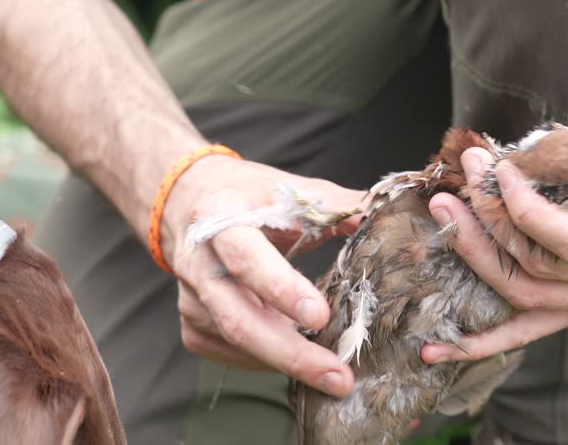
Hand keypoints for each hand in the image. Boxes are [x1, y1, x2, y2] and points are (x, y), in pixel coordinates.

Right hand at [162, 155, 364, 396]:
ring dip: (287, 361)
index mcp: (220, 222)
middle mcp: (198, 265)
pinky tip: (297, 355)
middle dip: (291, 355)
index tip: (321, 317)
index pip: (248, 260)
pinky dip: (269, 361)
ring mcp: (191, 300)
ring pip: (239, 344)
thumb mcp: (288, 190)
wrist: (189, 202)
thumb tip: (378, 216)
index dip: (282, 290)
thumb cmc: (249, 196)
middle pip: (239, 320)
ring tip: (333, 372)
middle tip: (338, 377)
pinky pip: (233, 355)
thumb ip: (333, 205)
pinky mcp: (191, 325)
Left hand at [422, 103, 567, 362]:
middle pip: (539, 269)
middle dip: (484, 229)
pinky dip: (484, 341)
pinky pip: (529, 329)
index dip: (525, 211)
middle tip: (450, 193)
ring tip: (444, 217)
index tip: (497, 171)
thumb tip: (494, 169)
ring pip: (525, 295)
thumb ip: (561, 155)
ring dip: (475, 258)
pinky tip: (439, 349)